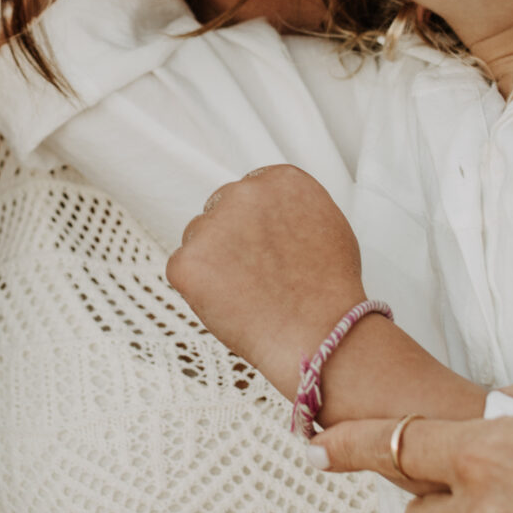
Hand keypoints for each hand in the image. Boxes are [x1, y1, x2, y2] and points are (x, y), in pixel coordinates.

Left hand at [167, 166, 363, 397]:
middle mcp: (244, 192)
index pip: (249, 191)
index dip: (254, 226)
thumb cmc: (330, 290)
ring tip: (249, 295)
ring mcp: (213, 225)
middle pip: (219, 210)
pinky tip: (232, 306)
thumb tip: (272, 214)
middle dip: (229, 240)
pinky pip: (182, 270)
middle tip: (253, 276)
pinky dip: (199, 291)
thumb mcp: (327, 225)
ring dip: (212, 263)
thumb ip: (292, 209)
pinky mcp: (188, 260)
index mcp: (280, 180)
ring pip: (198, 239)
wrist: (320, 332)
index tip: (262, 248)